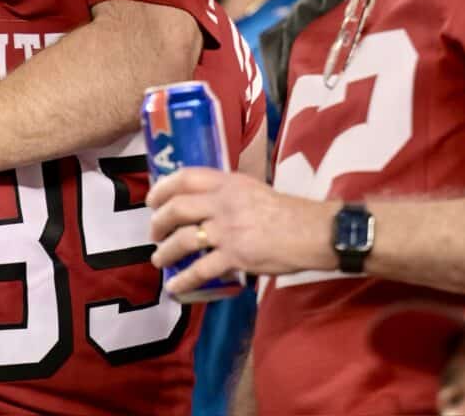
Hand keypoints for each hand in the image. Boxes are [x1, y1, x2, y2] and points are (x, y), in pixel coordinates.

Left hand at [146, 167, 335, 297]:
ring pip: (184, 239)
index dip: (163, 188)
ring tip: (159, 260)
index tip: (152, 199)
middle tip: (153, 233)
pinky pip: (201, 269)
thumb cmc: (287, 211)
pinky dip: (184, 280)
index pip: (185, 177)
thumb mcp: (252, 189)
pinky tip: (175, 287)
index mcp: (228, 182)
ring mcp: (228, 230)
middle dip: (158, 222)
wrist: (312, 231)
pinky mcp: (236, 256)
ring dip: (166, 252)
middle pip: (177, 208)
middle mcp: (223, 202)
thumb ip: (227, 193)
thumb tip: (205, 203)